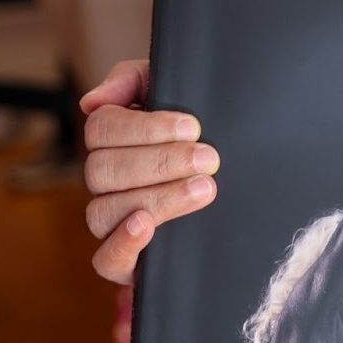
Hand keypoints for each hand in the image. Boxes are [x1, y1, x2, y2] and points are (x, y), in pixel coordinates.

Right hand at [80, 59, 219, 284]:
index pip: (102, 129)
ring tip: (204, 188)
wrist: (250, 176)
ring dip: (157, 198)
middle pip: (102, 170)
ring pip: (103, 212)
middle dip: (160, 162)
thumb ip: (133, 81)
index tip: (193, 127)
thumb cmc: (205, 128)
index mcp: (112, 139)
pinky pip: (105, 261)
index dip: (145, 128)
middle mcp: (106, 181)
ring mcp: (113, 221)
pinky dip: (122, 244)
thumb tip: (92, 101)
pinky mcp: (129, 261)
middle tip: (210, 159)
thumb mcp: (176, 92)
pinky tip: (147, 226)